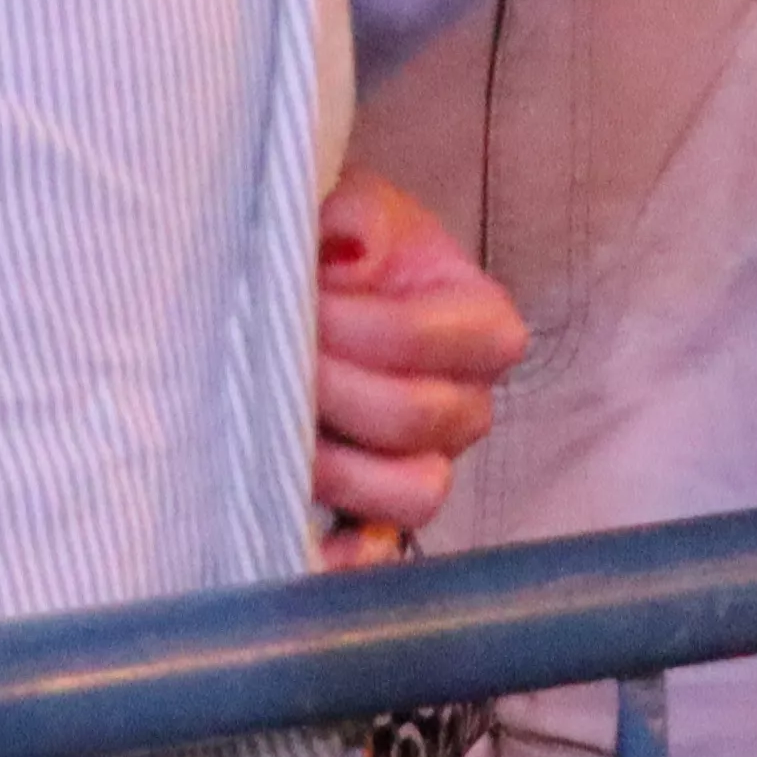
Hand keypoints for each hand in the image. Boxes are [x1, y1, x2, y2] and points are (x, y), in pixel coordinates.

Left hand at [308, 167, 527, 561]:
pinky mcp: (381, 507)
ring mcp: (429, 461)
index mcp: (480, 321)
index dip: (371, 326)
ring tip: (276, 422)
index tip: (308, 297)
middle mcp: (468, 400)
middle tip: (275, 352)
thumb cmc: (336, 239)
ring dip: (337, 462)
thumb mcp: (350, 199)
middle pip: (420, 419)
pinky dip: (349, 557)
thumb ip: (353, 213)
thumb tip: (344, 249)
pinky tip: (306, 548)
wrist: (308, 276)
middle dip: (336, 386)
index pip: (449, 341)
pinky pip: (382, 548)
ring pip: (414, 492)